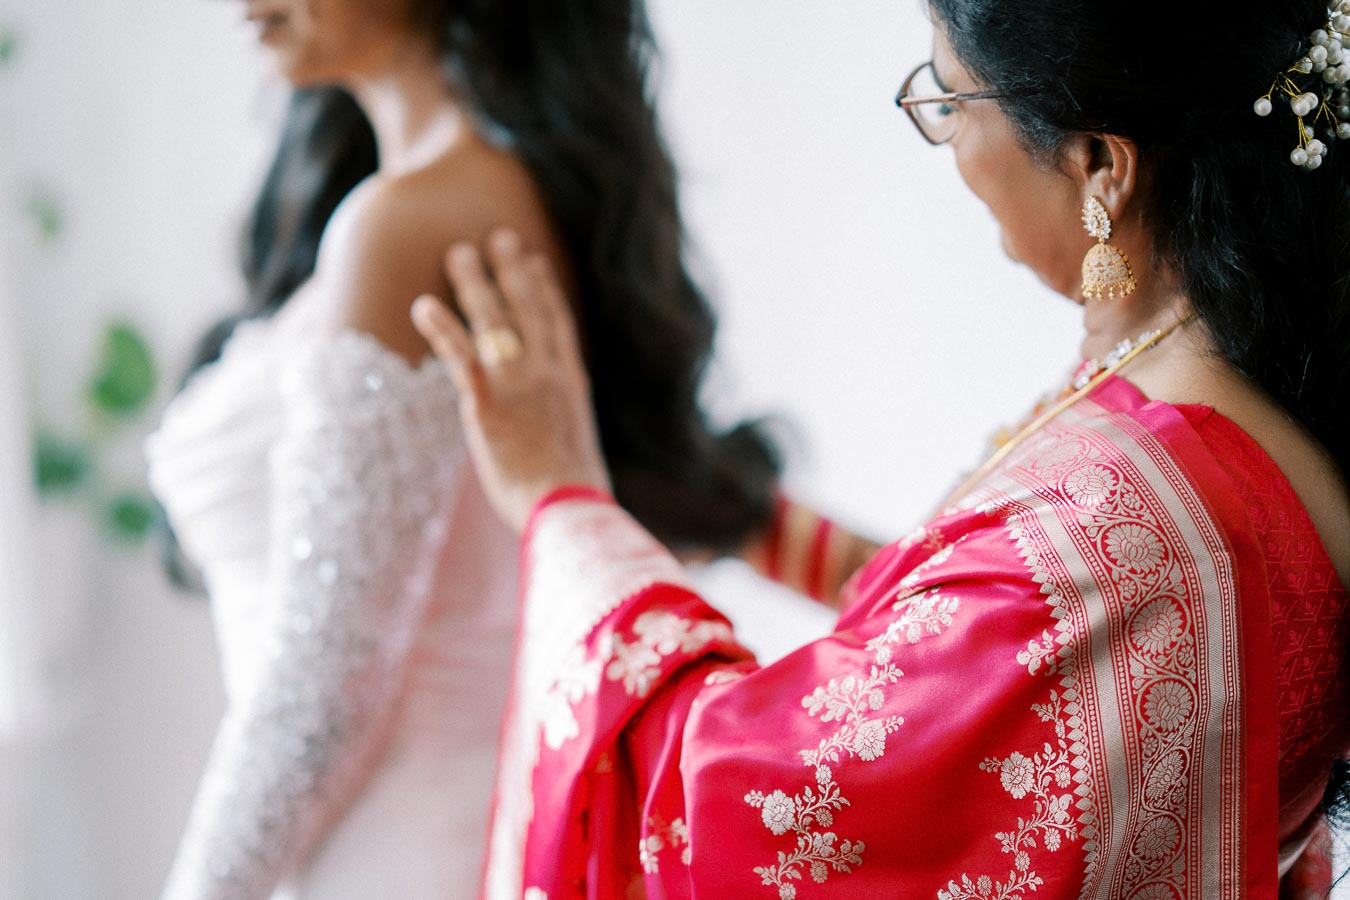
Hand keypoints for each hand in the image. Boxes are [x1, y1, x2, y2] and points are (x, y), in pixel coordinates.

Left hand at [411, 229, 610, 531]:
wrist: (568, 507)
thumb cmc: (574, 495)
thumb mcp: (578, 451)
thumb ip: (563, 428)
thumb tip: (555, 435)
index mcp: (571, 383)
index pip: (558, 323)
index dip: (545, 289)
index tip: (535, 262)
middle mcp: (548, 373)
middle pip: (528, 307)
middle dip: (512, 269)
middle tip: (498, 237)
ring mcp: (519, 383)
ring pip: (494, 319)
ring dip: (474, 282)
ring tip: (458, 252)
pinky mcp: (488, 402)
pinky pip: (460, 354)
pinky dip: (441, 325)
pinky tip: (423, 304)